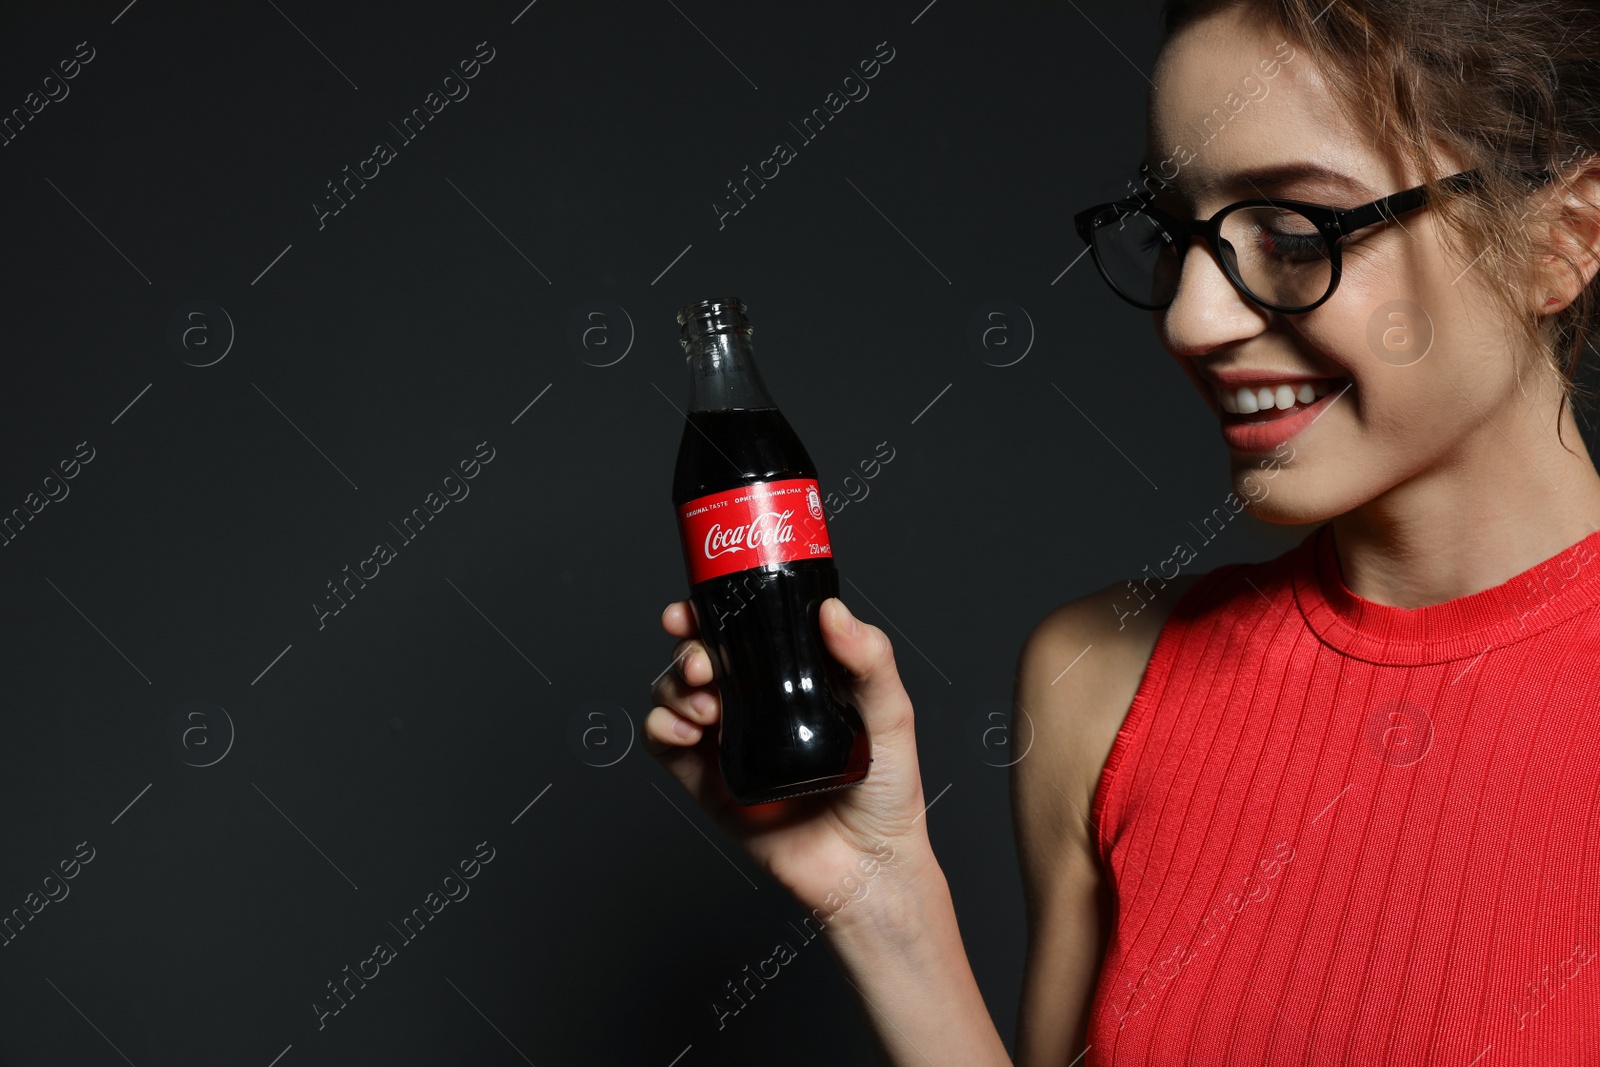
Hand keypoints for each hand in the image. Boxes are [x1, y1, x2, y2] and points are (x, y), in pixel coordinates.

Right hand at [646, 596, 935, 920]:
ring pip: (674, 692)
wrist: (869, 866)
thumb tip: (832, 611)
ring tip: (705, 708)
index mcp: (792, 677)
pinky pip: (664, 744)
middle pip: (698, 655)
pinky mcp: (707, 782)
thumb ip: (870, 657)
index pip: (741, 630)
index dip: (710, 613)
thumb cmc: (887, 792)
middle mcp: (754, 703)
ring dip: (673, 687)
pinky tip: (685, 731)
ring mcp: (727, 741)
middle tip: (703, 665)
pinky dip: (660, 727)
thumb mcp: (891, 713)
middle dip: (687, 649)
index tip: (695, 609)